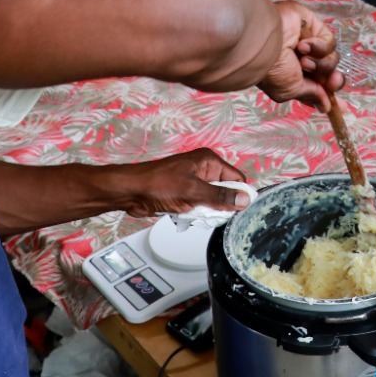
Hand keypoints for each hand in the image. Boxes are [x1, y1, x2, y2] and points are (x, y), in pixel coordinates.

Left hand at [106, 149, 249, 217]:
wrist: (130, 191)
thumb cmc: (157, 184)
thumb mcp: (192, 191)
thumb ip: (220, 196)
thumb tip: (245, 199)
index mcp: (208, 161)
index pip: (236, 178)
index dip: (239, 194)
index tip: (237, 210)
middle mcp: (203, 169)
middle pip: (225, 191)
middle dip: (220, 205)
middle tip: (209, 212)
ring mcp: (194, 182)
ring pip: (212, 201)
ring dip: (206, 211)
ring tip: (193, 212)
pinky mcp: (185, 194)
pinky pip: (199, 206)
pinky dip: (195, 213)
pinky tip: (185, 215)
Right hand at [258, 1, 342, 112]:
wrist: (263, 43)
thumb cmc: (271, 69)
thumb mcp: (289, 90)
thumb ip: (311, 94)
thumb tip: (325, 107)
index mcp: (294, 75)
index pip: (318, 86)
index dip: (328, 93)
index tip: (338, 106)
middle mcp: (301, 59)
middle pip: (328, 73)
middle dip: (332, 80)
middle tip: (330, 82)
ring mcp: (308, 42)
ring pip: (331, 58)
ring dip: (320, 63)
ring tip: (303, 61)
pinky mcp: (313, 26)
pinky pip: (329, 41)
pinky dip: (320, 47)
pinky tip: (303, 45)